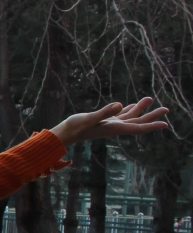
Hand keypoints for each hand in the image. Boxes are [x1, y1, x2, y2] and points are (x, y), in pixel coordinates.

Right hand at [50, 99, 168, 144]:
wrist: (65, 133)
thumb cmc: (75, 127)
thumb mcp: (90, 118)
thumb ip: (105, 112)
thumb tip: (120, 105)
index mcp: (114, 127)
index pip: (137, 128)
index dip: (151, 125)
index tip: (165, 124)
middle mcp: (115, 127)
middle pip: (137, 122)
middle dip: (151, 116)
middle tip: (166, 109)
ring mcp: (110, 124)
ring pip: (130, 117)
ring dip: (141, 109)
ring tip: (150, 99)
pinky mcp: (104, 121)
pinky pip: (120, 115)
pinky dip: (128, 110)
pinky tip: (131, 105)